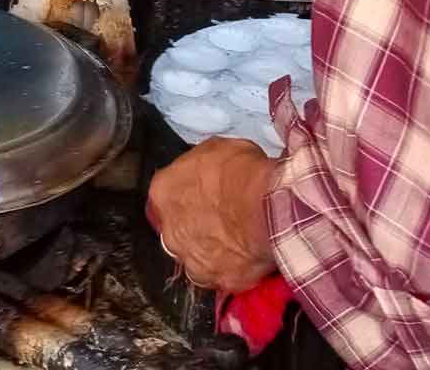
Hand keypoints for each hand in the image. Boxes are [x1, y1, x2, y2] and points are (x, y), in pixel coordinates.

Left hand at [146, 137, 278, 291]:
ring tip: (237, 242)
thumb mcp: (217, 149)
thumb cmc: (241, 173)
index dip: (188, 194)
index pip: (167, 194)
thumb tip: (210, 169)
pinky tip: (249, 258)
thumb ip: (203, 165)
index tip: (205, 195)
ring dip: (212, 252)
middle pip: (178, 230)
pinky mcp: (218, 280)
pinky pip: (223, 277)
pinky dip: (234, 270)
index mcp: (163, 192)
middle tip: (222, 220)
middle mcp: (170, 230)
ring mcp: (192, 260)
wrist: (265, 207)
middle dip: (196, 227)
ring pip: (197, 258)